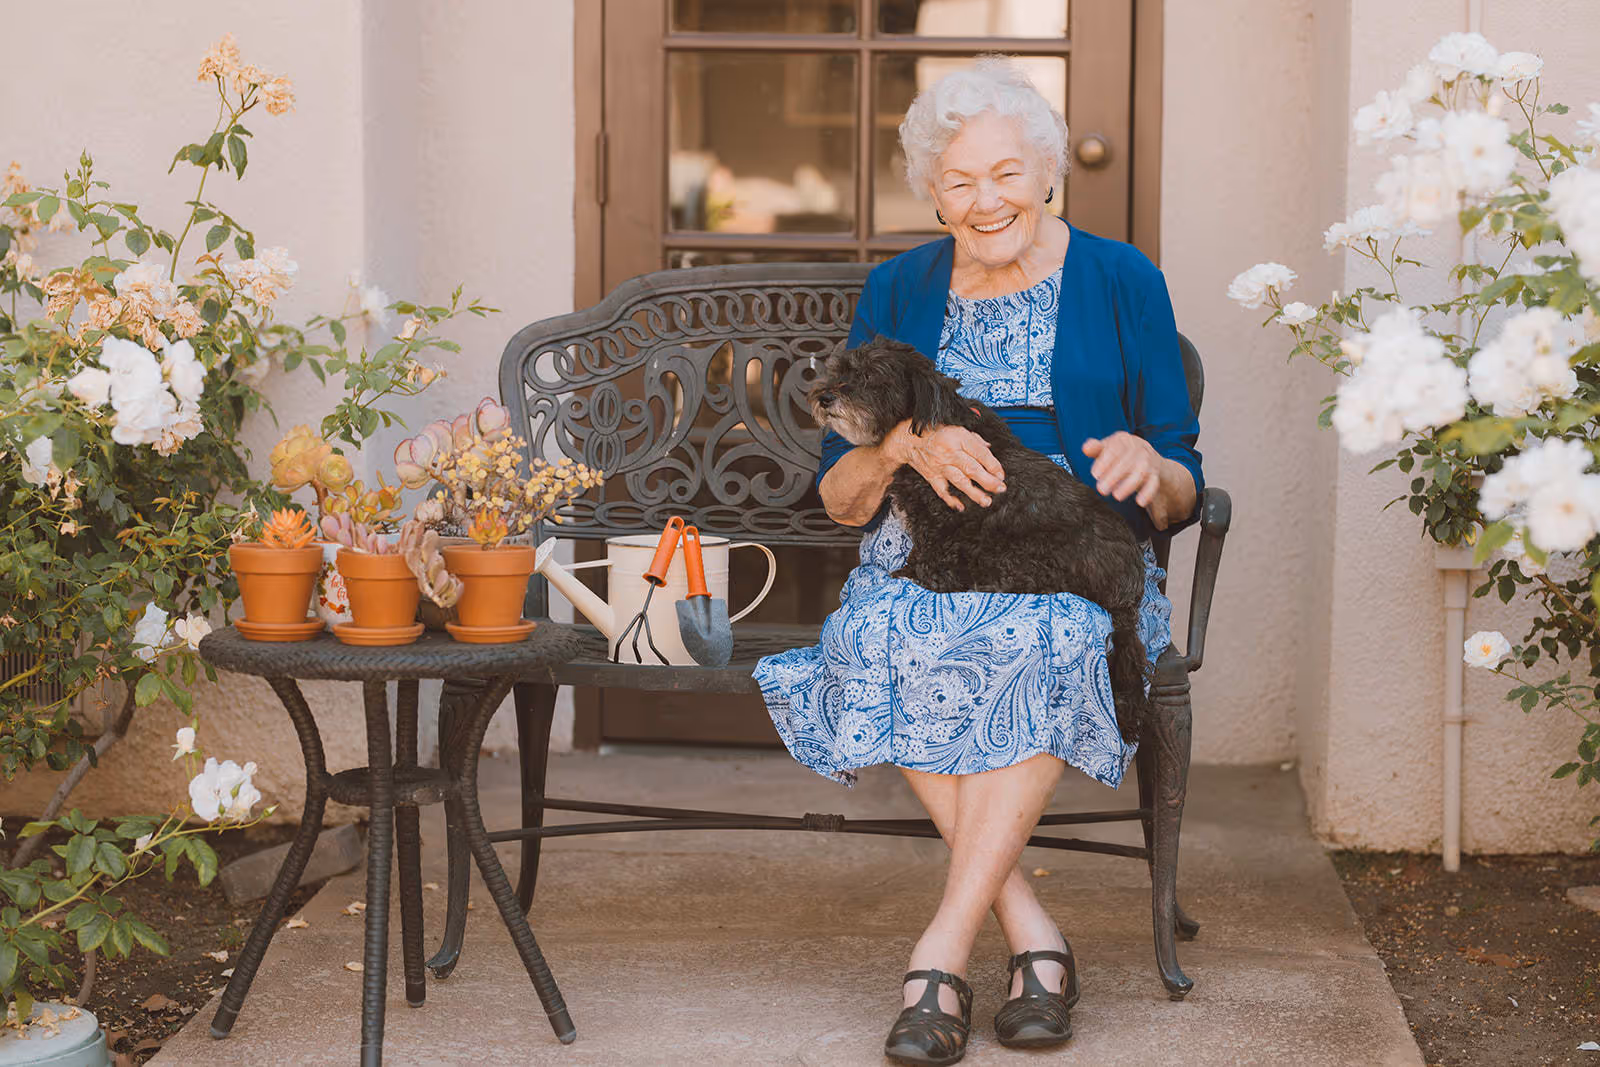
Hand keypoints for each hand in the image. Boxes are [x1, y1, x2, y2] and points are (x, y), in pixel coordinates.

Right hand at [887, 420, 1005, 511]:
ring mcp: (940, 466)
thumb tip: (988, 449)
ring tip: (987, 501)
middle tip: (1000, 489)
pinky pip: (942, 490)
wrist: (907, 439)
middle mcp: (950, 452)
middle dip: (988, 481)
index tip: (1001, 475)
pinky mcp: (932, 476)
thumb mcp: (956, 427)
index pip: (981, 454)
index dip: (994, 466)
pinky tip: (960, 506)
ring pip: (960, 481)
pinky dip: (951, 499)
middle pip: (972, 469)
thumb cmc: (933, 431)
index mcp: (958, 438)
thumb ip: (974, 439)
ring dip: (974, 493)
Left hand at [1082, 432, 1165, 513]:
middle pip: (1126, 462)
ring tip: (1116, 496)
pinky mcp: (1154, 474)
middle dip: (1113, 477)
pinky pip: (1153, 484)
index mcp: (1123, 439)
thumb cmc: (1118, 453)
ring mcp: (1147, 461)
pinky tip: (1140, 502)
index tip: (1095, 475)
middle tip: (1101, 489)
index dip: (1104, 462)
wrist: (1145, 455)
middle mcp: (1138, 448)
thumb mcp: (1106, 448)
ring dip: (1128, 485)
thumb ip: (1095, 449)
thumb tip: (1086, 448)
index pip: (1114, 449)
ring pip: (1140, 473)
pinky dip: (1148, 493)